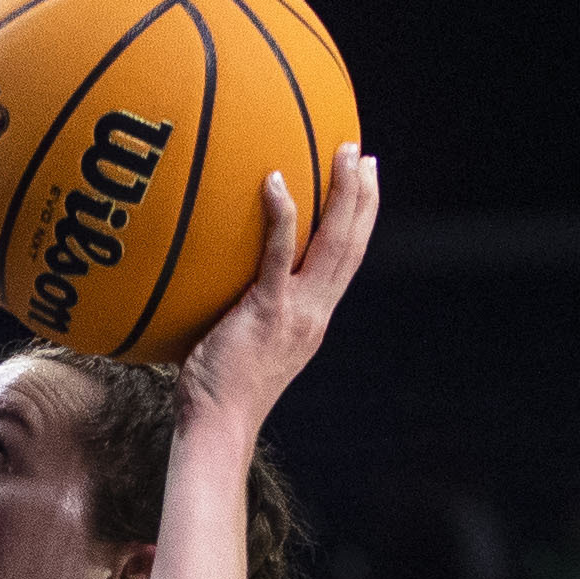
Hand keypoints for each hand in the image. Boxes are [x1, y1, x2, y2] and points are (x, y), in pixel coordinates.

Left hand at [176, 147, 378, 433]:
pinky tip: (275, 181)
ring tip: (345, 153)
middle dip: (362, 195)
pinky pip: (278, 255)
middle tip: (362, 153)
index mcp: (314, 318)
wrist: (219, 426)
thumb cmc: (216, 392)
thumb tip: (215, 279)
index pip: (346, 261)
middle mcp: (315, 312)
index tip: (364, 183)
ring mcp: (296, 312)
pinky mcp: (268, 312)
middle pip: (352, 244)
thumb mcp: (243, 343)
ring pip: (335, 243)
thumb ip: (244, 311)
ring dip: (344, 194)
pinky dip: (282, 217)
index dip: (360, 220)